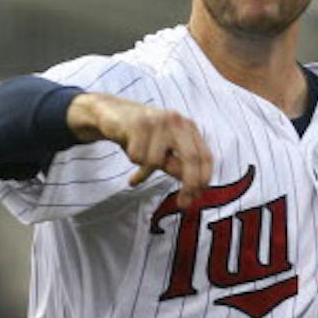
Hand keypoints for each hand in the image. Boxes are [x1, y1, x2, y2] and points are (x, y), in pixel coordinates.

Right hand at [70, 93, 213, 206]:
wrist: (111, 112)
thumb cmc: (142, 136)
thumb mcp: (164, 150)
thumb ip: (178, 165)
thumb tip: (195, 190)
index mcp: (188, 127)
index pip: (205, 156)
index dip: (204, 179)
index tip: (196, 199)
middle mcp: (177, 122)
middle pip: (190, 158)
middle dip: (189, 185)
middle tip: (183, 205)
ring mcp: (158, 121)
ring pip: (156, 161)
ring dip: (144, 172)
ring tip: (138, 171)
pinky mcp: (138, 123)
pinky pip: (137, 157)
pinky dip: (133, 163)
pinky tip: (129, 153)